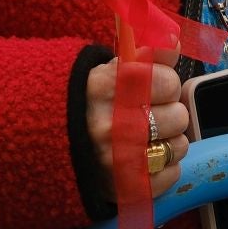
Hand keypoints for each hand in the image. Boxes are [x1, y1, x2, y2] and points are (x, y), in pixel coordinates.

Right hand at [85, 54, 190, 201]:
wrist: (48, 144)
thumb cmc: (91, 101)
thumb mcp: (111, 69)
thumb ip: (148, 53)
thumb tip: (175, 40)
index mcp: (105, 89)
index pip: (167, 82)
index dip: (165, 83)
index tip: (153, 86)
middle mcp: (110, 126)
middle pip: (178, 116)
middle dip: (168, 111)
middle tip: (149, 112)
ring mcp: (116, 161)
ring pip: (179, 145)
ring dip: (169, 140)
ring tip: (149, 136)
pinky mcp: (124, 188)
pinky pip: (171, 174)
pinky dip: (165, 167)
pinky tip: (146, 158)